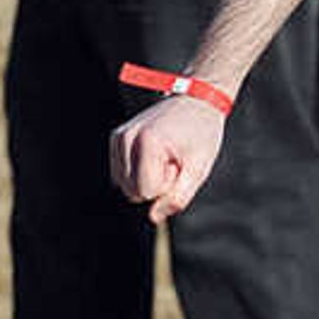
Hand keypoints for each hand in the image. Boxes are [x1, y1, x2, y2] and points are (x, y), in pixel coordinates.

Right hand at [111, 94, 227, 222]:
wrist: (198, 100)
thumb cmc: (202, 133)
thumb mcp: (199, 168)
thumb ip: (178, 197)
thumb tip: (154, 218)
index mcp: (147, 143)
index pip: (146, 192)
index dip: (168, 185)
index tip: (180, 163)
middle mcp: (126, 138)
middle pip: (133, 191)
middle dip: (157, 183)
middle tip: (174, 159)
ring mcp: (119, 137)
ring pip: (125, 185)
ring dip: (148, 177)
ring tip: (166, 156)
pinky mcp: (116, 138)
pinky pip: (121, 174)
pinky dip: (138, 171)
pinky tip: (156, 153)